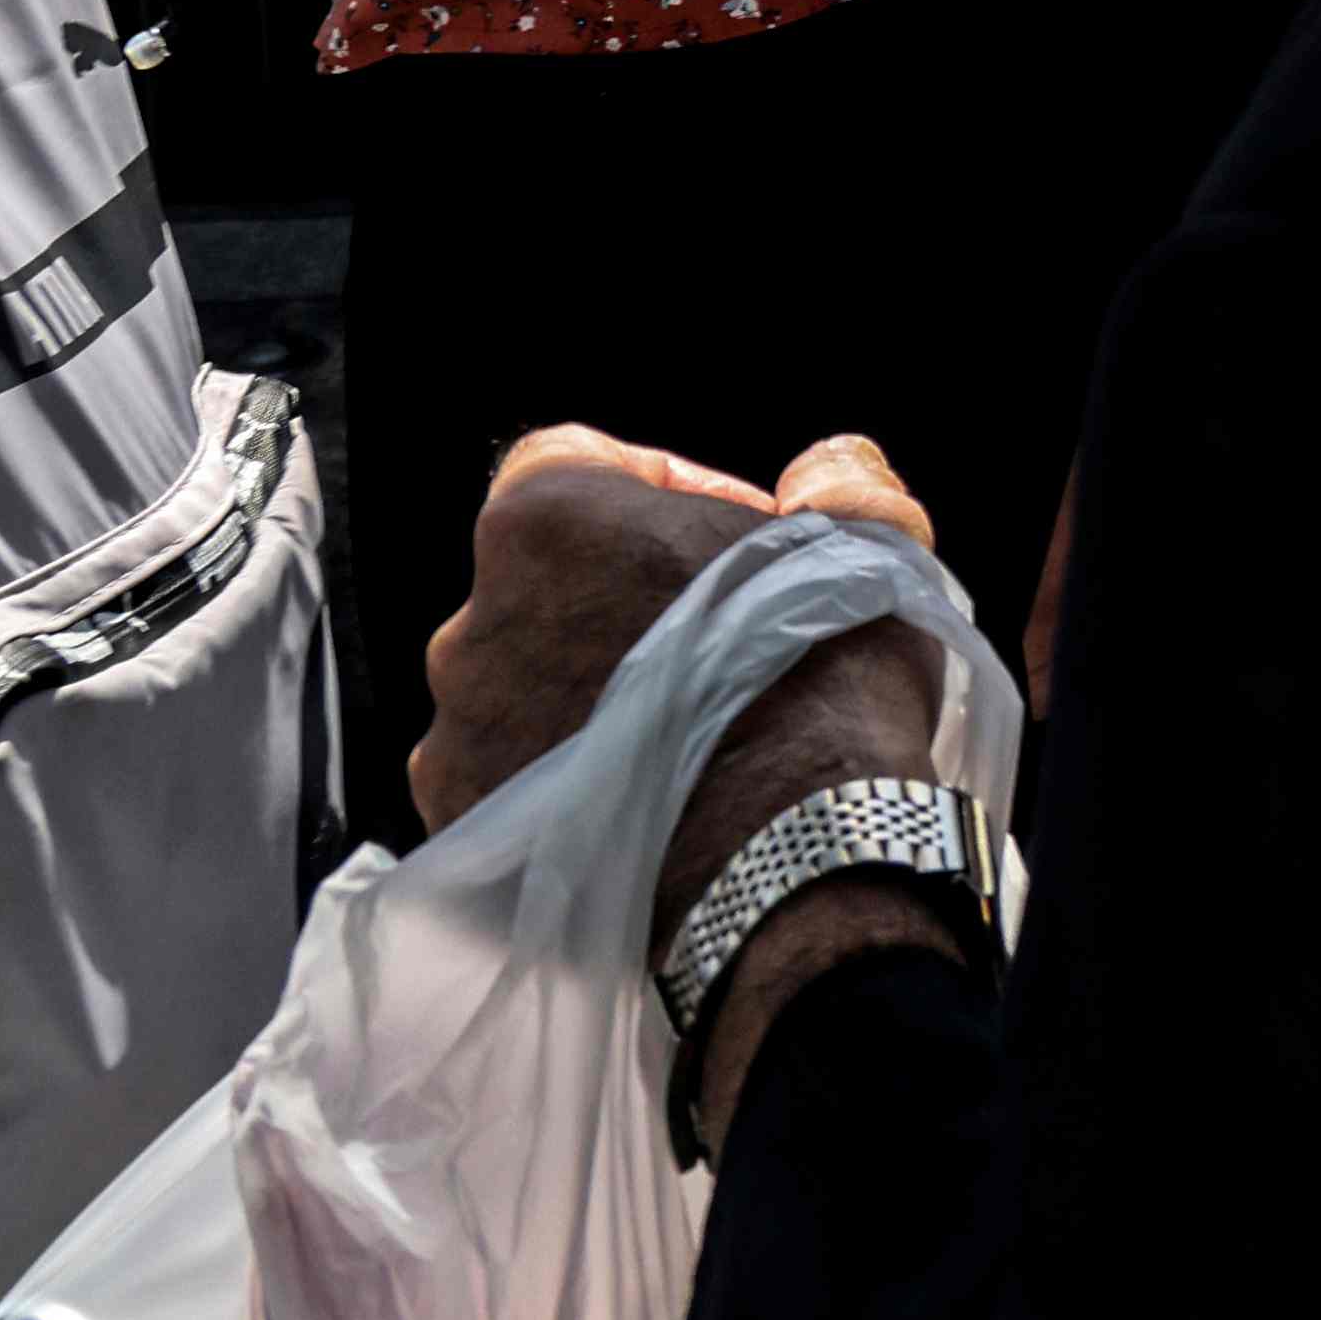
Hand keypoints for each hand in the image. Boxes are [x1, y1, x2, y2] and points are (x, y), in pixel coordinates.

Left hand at [408, 420, 945, 881]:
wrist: (788, 858)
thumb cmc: (822, 684)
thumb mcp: (865, 548)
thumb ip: (838, 486)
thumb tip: (825, 469)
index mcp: (548, 520)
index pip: (576, 461)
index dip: (662, 491)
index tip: (727, 539)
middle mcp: (472, 623)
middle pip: (547, 585)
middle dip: (620, 604)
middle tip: (715, 648)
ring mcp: (455, 738)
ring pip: (522, 691)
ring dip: (588, 699)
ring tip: (682, 741)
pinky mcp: (460, 833)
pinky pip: (507, 789)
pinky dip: (564, 790)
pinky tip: (645, 806)